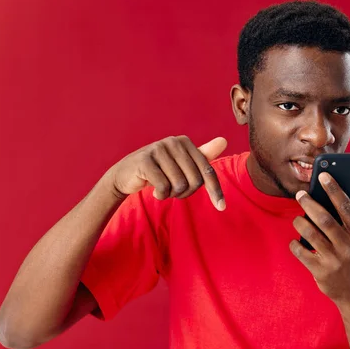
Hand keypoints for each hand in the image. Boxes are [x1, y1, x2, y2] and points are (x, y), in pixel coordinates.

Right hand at [103, 136, 227, 209]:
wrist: (125, 175)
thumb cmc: (159, 170)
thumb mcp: (181, 164)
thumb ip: (203, 155)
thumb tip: (224, 141)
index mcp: (185, 142)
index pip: (207, 171)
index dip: (215, 191)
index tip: (221, 207)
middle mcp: (173, 142)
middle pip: (194, 181)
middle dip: (185, 193)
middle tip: (173, 191)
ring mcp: (158, 149)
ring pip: (179, 185)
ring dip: (172, 194)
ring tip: (162, 189)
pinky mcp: (145, 161)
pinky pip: (164, 187)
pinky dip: (160, 195)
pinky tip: (153, 191)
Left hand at [290, 172, 349, 304]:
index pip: (346, 207)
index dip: (334, 189)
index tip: (323, 175)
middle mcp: (348, 247)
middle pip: (325, 219)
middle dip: (310, 203)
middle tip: (300, 194)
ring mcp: (334, 260)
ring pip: (310, 234)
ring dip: (300, 223)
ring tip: (297, 219)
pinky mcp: (320, 271)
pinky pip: (301, 252)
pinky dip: (295, 244)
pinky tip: (296, 240)